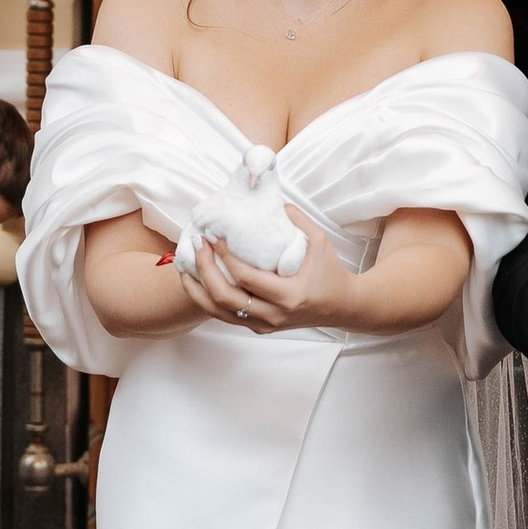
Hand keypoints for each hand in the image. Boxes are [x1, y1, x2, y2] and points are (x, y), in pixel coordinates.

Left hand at [177, 218, 362, 336]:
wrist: (341, 306)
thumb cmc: (331, 272)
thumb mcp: (319, 241)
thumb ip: (296, 219)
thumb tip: (269, 201)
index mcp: (289, 295)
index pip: (245, 278)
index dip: (224, 256)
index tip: (215, 235)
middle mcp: (273, 315)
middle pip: (224, 297)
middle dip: (204, 270)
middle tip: (198, 245)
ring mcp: (264, 324)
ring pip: (218, 312)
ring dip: (197, 288)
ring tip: (186, 264)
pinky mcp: (258, 327)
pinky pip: (224, 316)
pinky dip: (206, 299)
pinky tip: (196, 280)